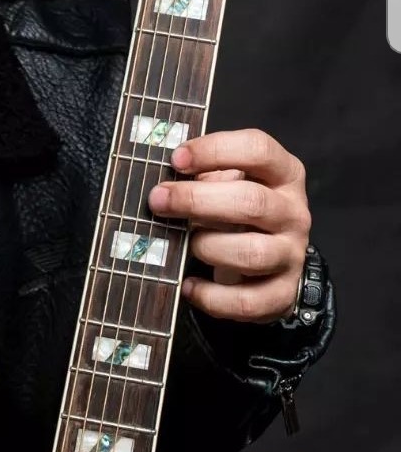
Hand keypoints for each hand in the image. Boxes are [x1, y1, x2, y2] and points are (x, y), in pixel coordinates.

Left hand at [147, 128, 310, 323]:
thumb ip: (202, 176)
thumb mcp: (227, 184)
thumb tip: (160, 183)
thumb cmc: (238, 213)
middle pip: (251, 202)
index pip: (259, 150)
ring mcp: (291, 254)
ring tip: (186, 244)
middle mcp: (293, 212)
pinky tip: (189, 286)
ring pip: (251, 253)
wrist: (272, 261)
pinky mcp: (282, 293)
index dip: (216, 150)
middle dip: (197, 200)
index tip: (177, 159)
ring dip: (208, 247)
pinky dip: (212, 297)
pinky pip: (246, 301)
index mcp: (284, 174)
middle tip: (159, 201)